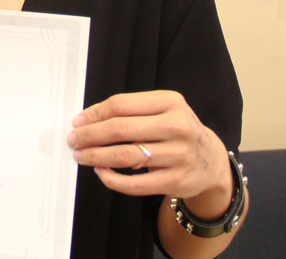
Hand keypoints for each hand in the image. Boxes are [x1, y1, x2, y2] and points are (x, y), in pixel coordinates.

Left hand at [67, 91, 232, 216]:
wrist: (211, 161)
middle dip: (90, 135)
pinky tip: (101, 172)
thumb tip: (87, 119)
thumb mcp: (163, 110)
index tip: (78, 121)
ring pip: (124, 155)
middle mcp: (177, 126)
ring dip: (96, 156)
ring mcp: (178, 155)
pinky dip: (112, 179)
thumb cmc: (177, 131)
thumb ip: (131, 110)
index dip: (94, 114)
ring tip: (82, 156)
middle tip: (74, 140)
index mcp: (170, 102)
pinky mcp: (176, 181)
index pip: (121, 105)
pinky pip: (134, 184)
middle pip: (120, 129)